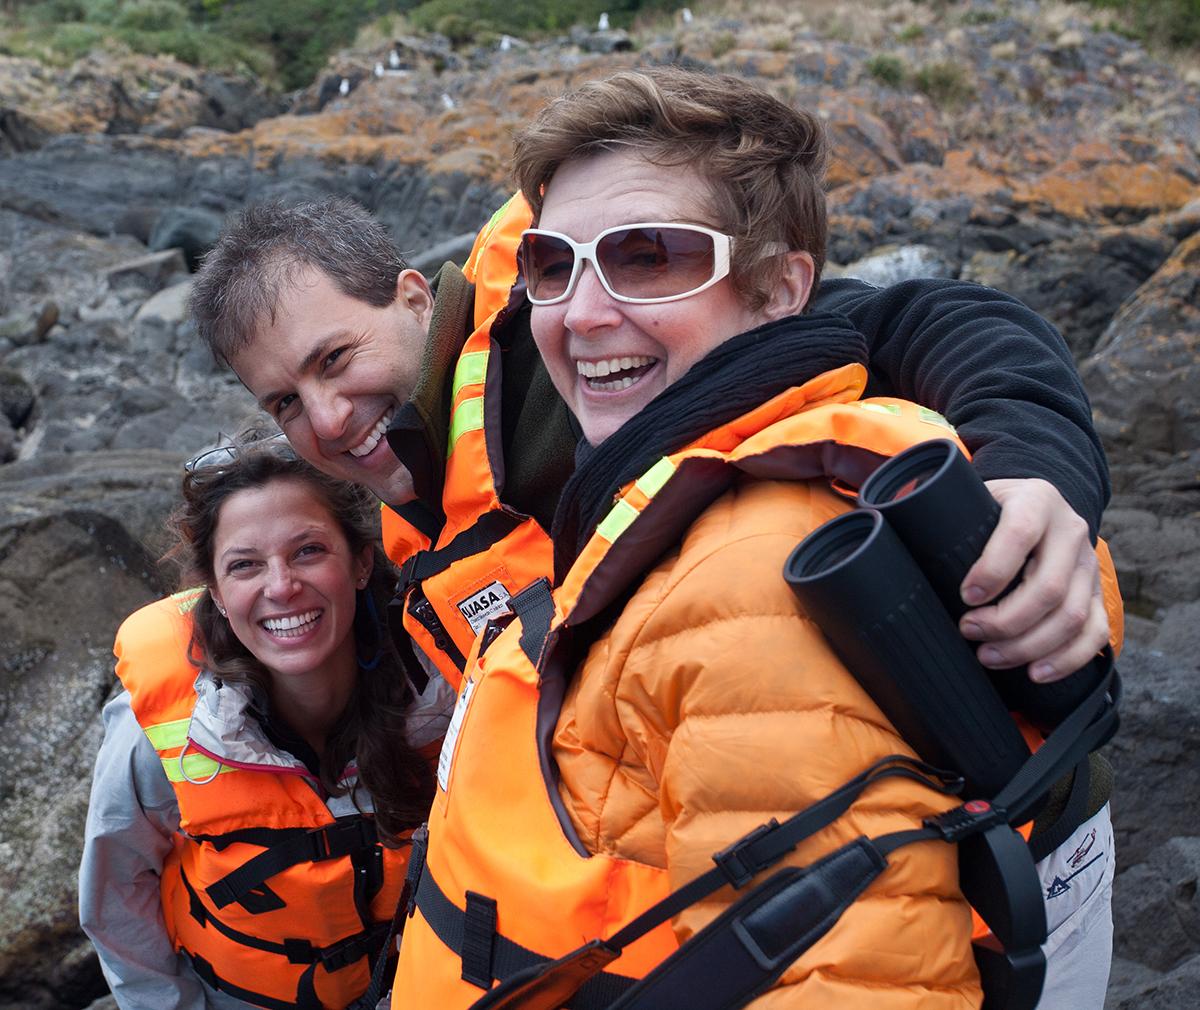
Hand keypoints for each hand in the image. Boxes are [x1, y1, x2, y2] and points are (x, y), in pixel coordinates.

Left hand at [959, 478, 1107, 682]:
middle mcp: (1070, 531)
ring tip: (989, 657)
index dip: (992, 570)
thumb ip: (953, 524)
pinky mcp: (1098, 593)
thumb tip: (905, 555)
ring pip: (1072, 616)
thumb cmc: (991, 510)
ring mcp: (1089, 565)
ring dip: (1029, 646)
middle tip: (969, 632)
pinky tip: (1035, 673)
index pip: (1019, 534)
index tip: (965, 596)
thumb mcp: (973, 501)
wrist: (1036, 504)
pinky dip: (1067, 659)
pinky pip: (1095, 632)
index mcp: (1036, 501)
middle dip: (1005, 621)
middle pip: (1049, 587)